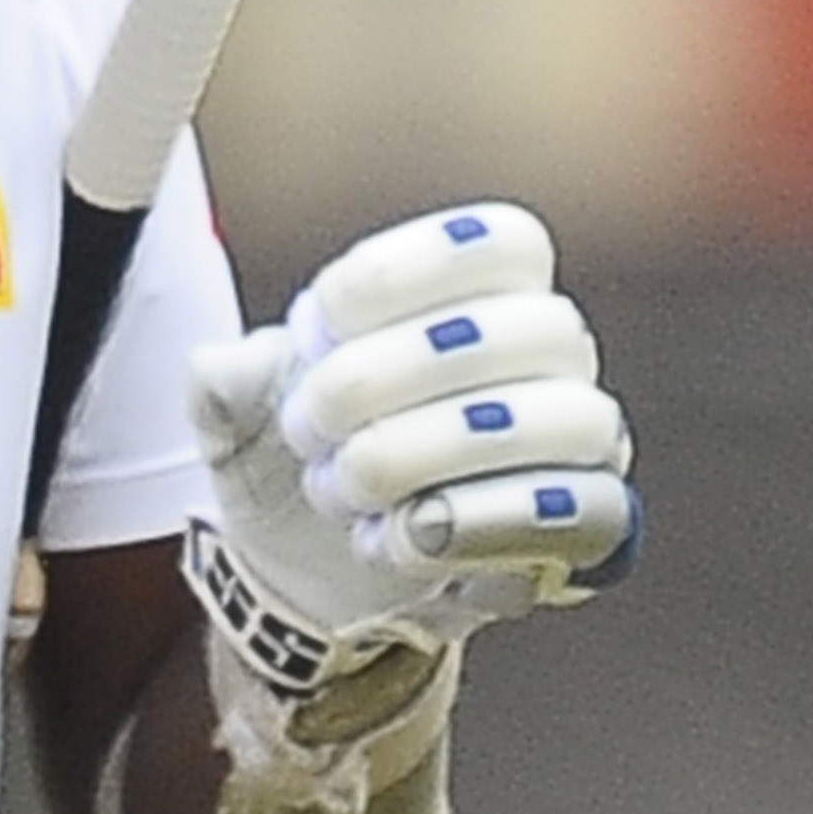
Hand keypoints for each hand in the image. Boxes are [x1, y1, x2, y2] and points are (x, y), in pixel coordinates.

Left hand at [185, 201, 635, 701]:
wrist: (310, 569)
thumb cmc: (299, 456)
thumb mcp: (241, 415)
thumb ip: (229, 381)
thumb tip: (222, 368)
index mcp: (482, 297)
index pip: (504, 243)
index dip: (406, 271)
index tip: (320, 319)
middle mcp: (551, 359)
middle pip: (535, 328)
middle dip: (394, 373)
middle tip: (305, 424)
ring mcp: (580, 443)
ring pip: (567, 418)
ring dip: (433, 451)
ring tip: (343, 484)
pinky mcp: (590, 530)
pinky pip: (591, 514)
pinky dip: (480, 524)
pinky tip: (396, 537)